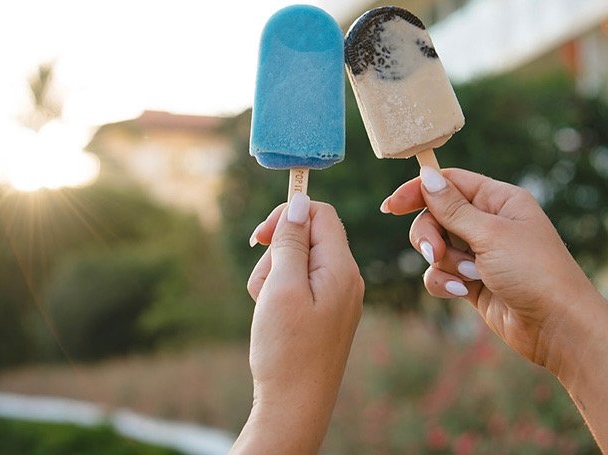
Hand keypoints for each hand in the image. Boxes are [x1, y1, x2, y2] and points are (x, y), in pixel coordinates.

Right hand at [232, 194, 363, 453]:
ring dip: (274, 276)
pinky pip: (300, 286)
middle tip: (265, 287)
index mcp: (341, 268)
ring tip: (267, 309)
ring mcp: (338, 298)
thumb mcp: (282, 286)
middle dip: (276, 253)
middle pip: (307, 237)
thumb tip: (301, 200)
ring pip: (298, 262)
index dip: (289, 215)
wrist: (294, 407)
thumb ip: (292, 241)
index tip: (260, 237)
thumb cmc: (286, 349)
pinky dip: (280, 295)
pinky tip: (273, 320)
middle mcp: (346, 279)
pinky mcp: (326, 314)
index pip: (322, 214)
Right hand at [381, 167, 599, 373]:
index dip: (418, 190)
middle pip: (435, 215)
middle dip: (430, 235)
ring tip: (468, 277)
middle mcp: (489, 223)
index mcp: (499, 200)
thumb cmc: (534, 272)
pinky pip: (441, 274)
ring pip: (435, 247)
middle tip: (434, 252)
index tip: (390, 206)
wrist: (557, 327)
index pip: (450, 183)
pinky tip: (463, 293)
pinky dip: (445, 283)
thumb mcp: (491, 234)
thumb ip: (453, 208)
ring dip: (445, 263)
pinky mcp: (473, 282)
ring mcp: (480, 253)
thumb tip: (427, 176)